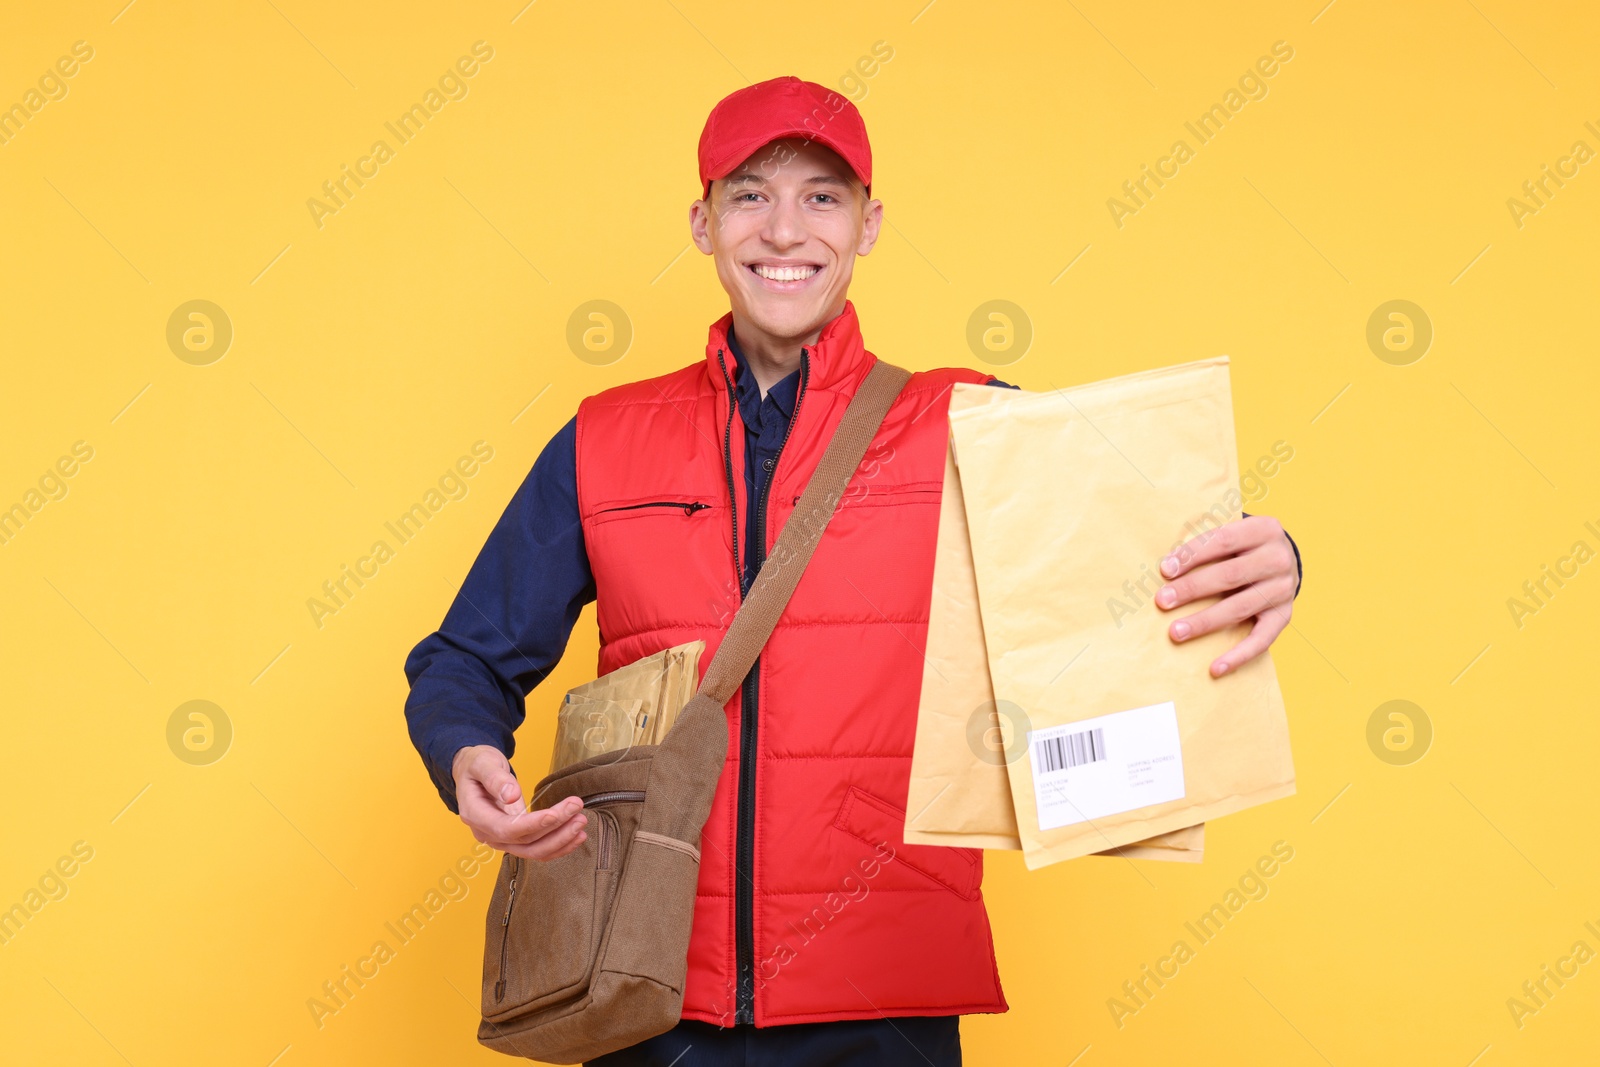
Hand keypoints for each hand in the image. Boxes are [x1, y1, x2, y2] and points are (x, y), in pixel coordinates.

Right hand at [452, 744, 587, 860]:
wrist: (472, 772)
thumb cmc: (477, 765)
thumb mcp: (483, 763)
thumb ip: (495, 779)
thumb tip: (512, 796)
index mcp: (476, 815)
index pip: (506, 828)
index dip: (532, 824)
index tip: (555, 814)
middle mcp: (487, 833)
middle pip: (524, 842)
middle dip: (555, 829)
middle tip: (577, 811)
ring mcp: (500, 839)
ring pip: (533, 851)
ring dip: (560, 840)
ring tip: (581, 822)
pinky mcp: (514, 838)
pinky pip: (536, 849)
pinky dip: (558, 845)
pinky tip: (576, 836)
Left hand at [1156, 514, 1296, 676]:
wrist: (1284, 560)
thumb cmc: (1243, 546)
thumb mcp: (1233, 533)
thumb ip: (1206, 543)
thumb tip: (1166, 567)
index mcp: (1263, 530)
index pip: (1222, 541)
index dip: (1192, 556)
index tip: (1165, 570)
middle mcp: (1277, 558)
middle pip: (1229, 575)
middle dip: (1192, 589)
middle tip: (1162, 601)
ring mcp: (1283, 589)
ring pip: (1239, 608)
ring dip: (1205, 622)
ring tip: (1176, 632)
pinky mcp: (1284, 616)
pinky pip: (1261, 639)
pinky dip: (1238, 656)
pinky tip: (1215, 668)